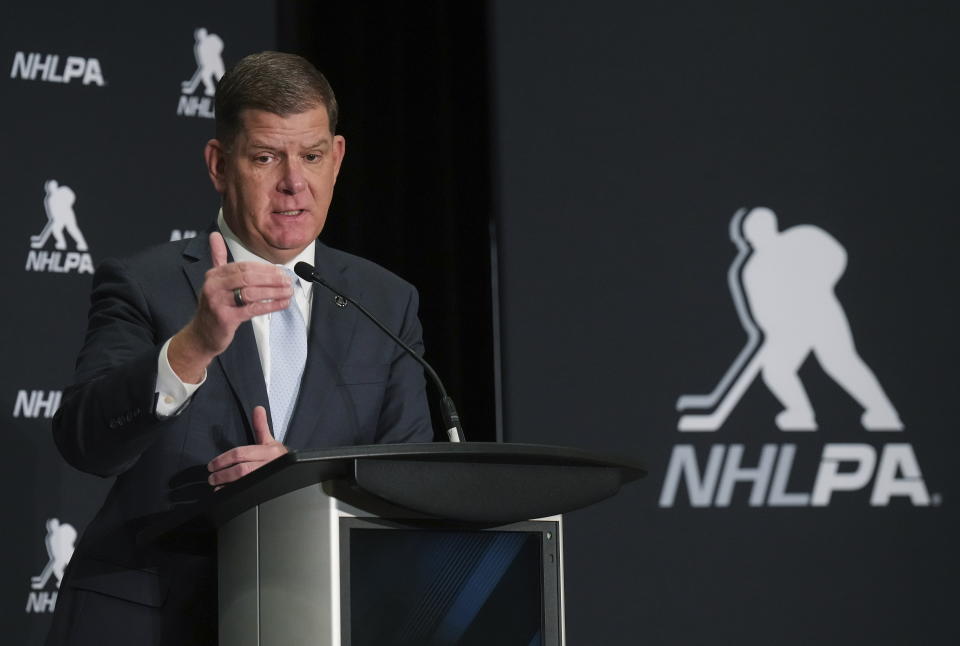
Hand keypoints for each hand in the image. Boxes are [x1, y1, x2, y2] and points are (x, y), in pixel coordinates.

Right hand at [169, 232, 292, 382]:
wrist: (202, 335)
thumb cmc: (215, 307)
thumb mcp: (214, 282)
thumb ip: (217, 258)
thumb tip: (215, 236)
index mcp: (214, 275)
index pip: (244, 266)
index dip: (265, 268)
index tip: (281, 271)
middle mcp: (214, 286)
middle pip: (249, 277)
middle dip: (272, 278)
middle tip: (288, 281)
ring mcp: (218, 302)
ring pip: (252, 293)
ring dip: (275, 292)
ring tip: (289, 292)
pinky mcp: (226, 318)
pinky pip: (253, 309)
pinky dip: (271, 305)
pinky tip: (283, 304)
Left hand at [207, 406, 287, 487]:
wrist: (292, 471)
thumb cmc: (277, 457)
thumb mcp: (269, 441)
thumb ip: (260, 425)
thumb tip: (257, 408)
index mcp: (268, 451)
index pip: (241, 453)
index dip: (224, 459)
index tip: (212, 465)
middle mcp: (268, 465)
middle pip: (241, 470)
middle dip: (223, 474)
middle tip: (212, 477)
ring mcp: (267, 478)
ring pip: (244, 482)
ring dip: (227, 485)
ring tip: (216, 485)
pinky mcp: (265, 488)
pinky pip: (247, 491)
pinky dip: (233, 493)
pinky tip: (226, 493)